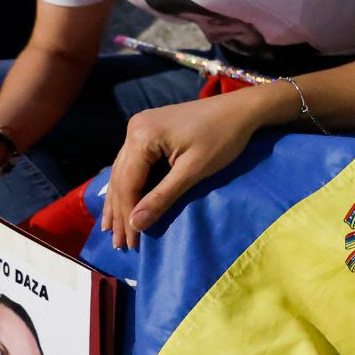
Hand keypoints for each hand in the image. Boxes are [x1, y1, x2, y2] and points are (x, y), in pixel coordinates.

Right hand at [100, 91, 267, 249]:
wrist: (241, 108)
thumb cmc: (222, 137)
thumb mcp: (194, 170)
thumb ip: (163, 196)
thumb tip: (136, 224)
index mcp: (142, 135)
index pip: (128, 183)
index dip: (128, 215)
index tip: (130, 243)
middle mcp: (134, 128)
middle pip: (122, 178)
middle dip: (121, 212)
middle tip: (119, 245)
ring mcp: (140, 127)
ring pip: (124, 171)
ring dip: (120, 201)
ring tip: (112, 230)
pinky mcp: (149, 130)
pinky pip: (133, 163)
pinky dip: (130, 185)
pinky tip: (123, 202)